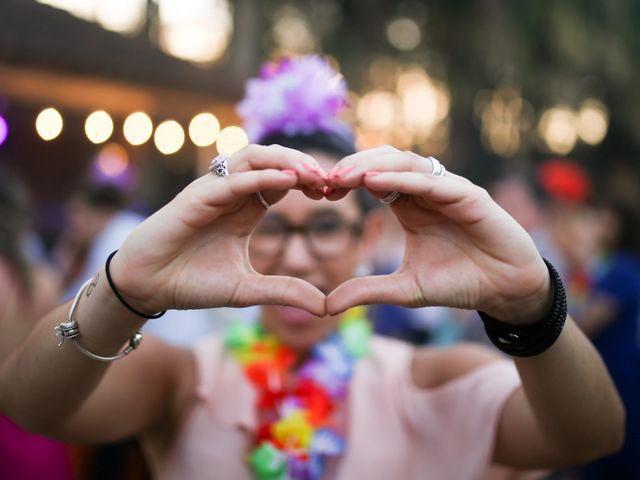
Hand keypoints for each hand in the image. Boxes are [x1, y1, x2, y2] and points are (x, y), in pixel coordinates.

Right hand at [108, 145, 328, 315]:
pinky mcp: (196, 197)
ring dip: (286, 160)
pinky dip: (260, 177)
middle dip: (304, 164)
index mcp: (247, 208)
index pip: (285, 180)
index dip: (310, 181)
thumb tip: (325, 306)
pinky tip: (287, 181)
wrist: (146, 287)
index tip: (335, 194)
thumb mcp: (247, 289)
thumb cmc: (191, 282)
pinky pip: (232, 179)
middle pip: (273, 160)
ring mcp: (213, 191)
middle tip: (331, 180)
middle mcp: (233, 193)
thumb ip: (284, 292)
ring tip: (313, 175)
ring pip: (253, 157)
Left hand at [326, 146, 551, 324]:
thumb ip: (367, 291)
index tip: (320, 192)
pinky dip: (402, 179)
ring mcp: (448, 189)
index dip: (346, 181)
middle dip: (353, 166)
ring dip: (372, 166)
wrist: (504, 291)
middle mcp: (426, 190)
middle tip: (324, 180)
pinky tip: (375, 183)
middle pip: (384, 162)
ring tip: (344, 177)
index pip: (372, 178)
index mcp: (409, 204)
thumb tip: (326, 305)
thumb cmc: (459, 282)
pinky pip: (431, 181)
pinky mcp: (468, 195)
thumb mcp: (404, 289)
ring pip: (405, 162)